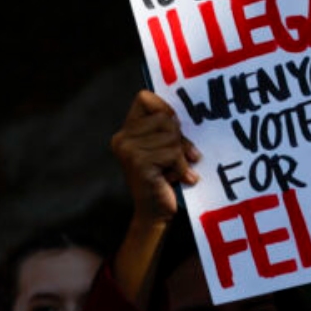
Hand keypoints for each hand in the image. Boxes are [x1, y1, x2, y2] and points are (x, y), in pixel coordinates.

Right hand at [109, 91, 199, 225]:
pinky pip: (172, 153)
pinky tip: (177, 178)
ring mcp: (128, 151)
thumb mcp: (165, 147)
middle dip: (180, 138)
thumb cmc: (166, 177)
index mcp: (126, 132)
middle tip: (183, 157)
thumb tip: (188, 110)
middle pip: (165, 118)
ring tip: (177, 170)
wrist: (156, 212)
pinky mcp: (139, 163)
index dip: (163, 107)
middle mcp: (122, 139)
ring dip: (182, 156)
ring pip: (172, 136)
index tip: (174, 125)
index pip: (144, 97)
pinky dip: (182, 167)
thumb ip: (167, 128)